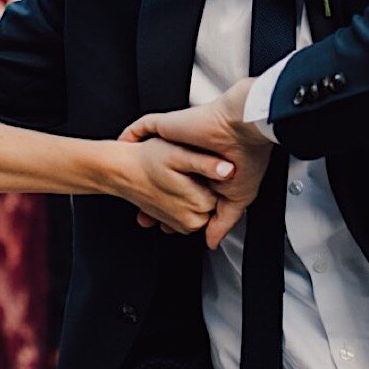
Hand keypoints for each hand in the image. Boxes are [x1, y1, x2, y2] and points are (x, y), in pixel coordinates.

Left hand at [122, 78, 271, 247]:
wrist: (241, 128)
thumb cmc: (246, 160)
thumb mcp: (236, 199)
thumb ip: (221, 222)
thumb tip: (211, 242)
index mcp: (206, 172)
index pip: (183, 194)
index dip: (172, 211)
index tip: (164, 226)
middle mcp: (190, 155)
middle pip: (163, 179)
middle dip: (150, 198)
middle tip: (143, 216)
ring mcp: (177, 139)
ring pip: (149, 155)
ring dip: (137, 168)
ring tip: (124, 181)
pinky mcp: (166, 125)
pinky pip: (140, 129)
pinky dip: (130, 136)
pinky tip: (123, 144)